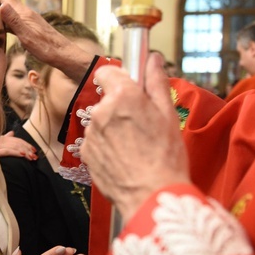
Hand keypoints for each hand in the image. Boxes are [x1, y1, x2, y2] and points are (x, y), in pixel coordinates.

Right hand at [0, 0, 92, 81]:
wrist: (63, 54)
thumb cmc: (46, 48)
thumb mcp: (27, 36)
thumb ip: (14, 21)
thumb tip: (1, 4)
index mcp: (24, 14)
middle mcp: (27, 14)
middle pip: (9, 0)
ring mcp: (30, 20)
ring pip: (12, 9)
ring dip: (0, 6)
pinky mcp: (33, 28)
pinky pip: (16, 19)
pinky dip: (6, 17)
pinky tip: (4, 24)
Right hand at [0, 132, 36, 159]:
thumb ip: (4, 138)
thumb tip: (12, 133)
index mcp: (0, 138)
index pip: (16, 140)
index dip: (26, 144)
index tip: (34, 150)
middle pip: (16, 143)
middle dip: (27, 149)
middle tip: (35, 156)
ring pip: (13, 147)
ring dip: (24, 152)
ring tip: (32, 158)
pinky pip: (7, 151)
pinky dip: (16, 152)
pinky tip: (23, 155)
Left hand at [80, 53, 190, 220]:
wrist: (151, 196)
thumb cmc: (165, 157)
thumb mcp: (168, 115)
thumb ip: (156, 82)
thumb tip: (153, 59)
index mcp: (123, 97)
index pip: (107, 71)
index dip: (118, 78)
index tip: (129, 87)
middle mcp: (101, 112)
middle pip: (107, 100)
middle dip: (121, 108)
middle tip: (142, 125)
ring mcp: (91, 133)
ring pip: (101, 122)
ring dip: (113, 128)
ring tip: (135, 147)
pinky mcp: (86, 153)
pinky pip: (96, 142)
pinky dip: (106, 147)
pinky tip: (124, 159)